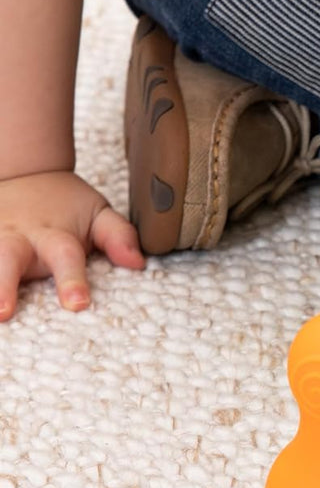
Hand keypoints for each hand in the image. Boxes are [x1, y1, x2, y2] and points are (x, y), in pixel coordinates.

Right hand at [0, 171, 143, 319]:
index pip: (66, 257)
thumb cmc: (66, 205)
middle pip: (8, 261)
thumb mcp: (98, 212)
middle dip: (4, 286)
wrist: (25, 173)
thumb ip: (119, 236)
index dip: (72, 280)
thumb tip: (139, 263)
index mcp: (53, 234)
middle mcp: (15, 238)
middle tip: (3, 313)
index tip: (78, 303)